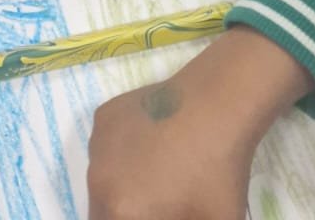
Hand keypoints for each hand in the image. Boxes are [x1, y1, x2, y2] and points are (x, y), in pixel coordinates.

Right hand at [85, 28, 312, 219]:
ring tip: (164, 182)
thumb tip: (176, 218)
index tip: (163, 214)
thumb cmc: (218, 176)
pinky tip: (156, 149)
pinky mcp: (104, 117)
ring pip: (104, 183)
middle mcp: (97, 181)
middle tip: (163, 209)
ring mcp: (97, 145)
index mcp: (119, 213)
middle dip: (128, 217)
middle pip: (103, 216)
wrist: (216, 105)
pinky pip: (106, 150)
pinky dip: (123, 157)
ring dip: (125, 192)